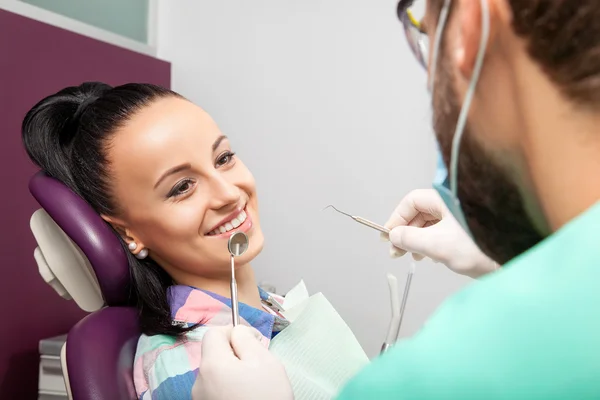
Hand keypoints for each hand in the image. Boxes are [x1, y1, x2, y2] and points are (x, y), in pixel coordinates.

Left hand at [192, 325, 292, 399]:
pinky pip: (216, 390)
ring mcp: (200, 399)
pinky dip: (229, 389)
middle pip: (214, 355)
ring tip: (254, 386)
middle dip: (235, 354)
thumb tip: (236, 332)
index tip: (252, 341)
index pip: (213, 333)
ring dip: (232, 373)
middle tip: (258, 366)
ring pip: (216, 374)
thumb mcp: (264, 361)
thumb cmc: (267, 397)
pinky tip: (246, 397)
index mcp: (211, 365)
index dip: (233, 331)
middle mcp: (198, 382)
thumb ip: (246, 339)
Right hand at [381, 189, 497, 278]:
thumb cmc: (478, 248)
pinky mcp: (469, 232)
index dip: (397, 219)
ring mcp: (461, 218)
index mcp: (445, 199)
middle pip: (420, 213)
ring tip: (413, 258)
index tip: (387, 237)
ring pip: (431, 224)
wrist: (515, 260)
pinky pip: (443, 232)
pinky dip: (432, 243)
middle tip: (396, 252)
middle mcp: (452, 204)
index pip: (412, 202)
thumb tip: (393, 236)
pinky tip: (431, 257)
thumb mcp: (437, 244)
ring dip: (417, 240)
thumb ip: (410, 239)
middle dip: (406, 232)